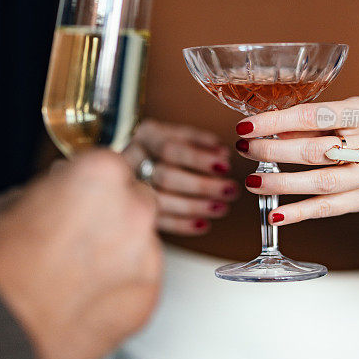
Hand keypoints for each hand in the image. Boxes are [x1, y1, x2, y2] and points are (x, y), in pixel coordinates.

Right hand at [0, 150, 161, 358]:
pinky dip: (123, 287)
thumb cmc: (2, 266)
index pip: (115, 165)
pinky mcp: (150, 295)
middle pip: (137, 200)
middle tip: (83, 235)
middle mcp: (133, 209)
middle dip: (117, 213)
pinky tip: (90, 297)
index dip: (96, 183)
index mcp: (102, 174)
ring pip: (143, 243)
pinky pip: (142, 281)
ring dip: (123, 251)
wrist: (1, 325)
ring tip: (82, 273)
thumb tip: (64, 191)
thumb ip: (56, 190)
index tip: (85, 195)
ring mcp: (147, 254)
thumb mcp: (18, 201)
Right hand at [124, 119, 239, 235]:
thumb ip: (197, 142)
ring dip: (195, 205)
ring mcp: (129, 187)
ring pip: (161, 200)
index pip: (170, 147)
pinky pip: (158, 220)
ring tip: (222, 207)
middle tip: (231, 189)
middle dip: (202, 185)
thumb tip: (223, 153)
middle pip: (166, 176)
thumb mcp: (177, 134)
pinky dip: (182, 224)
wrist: (127, 166)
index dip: (199, 158)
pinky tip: (203, 224)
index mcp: (146, 135)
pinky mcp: (133, 209)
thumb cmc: (163, 147)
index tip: (225, 164)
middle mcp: (133, 160)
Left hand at [235, 97, 358, 224]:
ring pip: (321, 182)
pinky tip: (275, 214)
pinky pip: (328, 208)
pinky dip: (298, 213)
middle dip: (273, 152)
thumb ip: (305, 123)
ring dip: (281, 184)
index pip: (314, 116)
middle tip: (245, 150)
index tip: (246, 127)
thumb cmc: (357, 129)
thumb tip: (263, 131)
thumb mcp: (338, 115)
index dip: (276, 122)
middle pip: (316, 151)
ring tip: (253, 181)